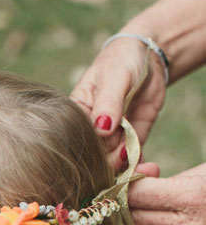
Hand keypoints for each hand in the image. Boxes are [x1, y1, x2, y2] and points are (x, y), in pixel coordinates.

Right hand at [72, 37, 166, 170]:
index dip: (87, 149)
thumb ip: (108, 103)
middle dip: (109, 161)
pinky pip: (131, 159)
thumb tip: (102, 128)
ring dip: (126, 166)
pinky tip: (146, 166)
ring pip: (112, 162)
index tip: (105, 147)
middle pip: (94, 156)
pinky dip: (138, 165)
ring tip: (139, 163)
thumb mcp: (114, 76)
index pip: (76, 138)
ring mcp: (110, 138)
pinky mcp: (130, 141)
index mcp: (75, 114)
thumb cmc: (122, 60)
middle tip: (124, 154)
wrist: (148, 58)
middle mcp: (90, 131)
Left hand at [129, 163, 205, 224]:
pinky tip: (160, 220)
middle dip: (130, 201)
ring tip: (150, 205)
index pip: (138, 195)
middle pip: (134, 216)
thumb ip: (165, 178)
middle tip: (138, 189)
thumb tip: (136, 176)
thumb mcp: (201, 172)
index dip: (129, 183)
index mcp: (192, 198)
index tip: (133, 176)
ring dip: (137, 220)